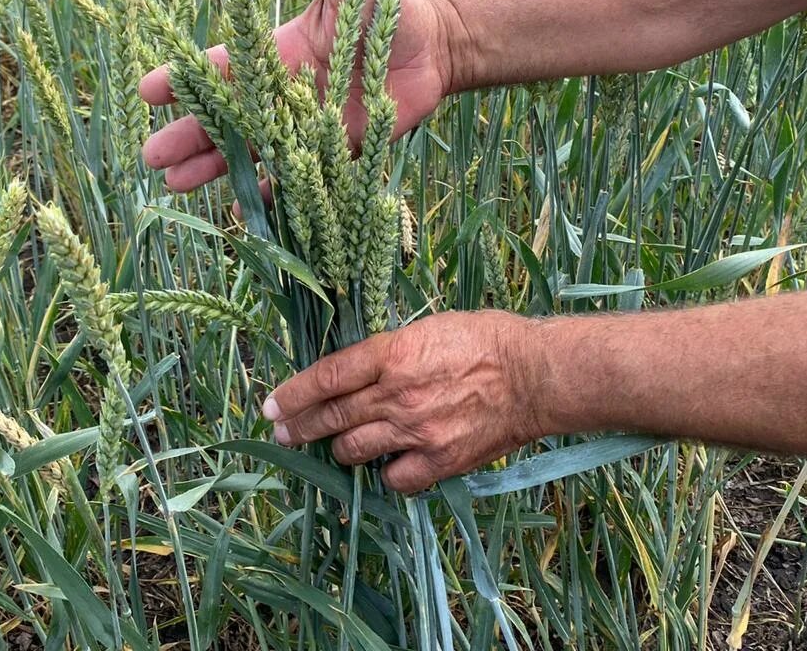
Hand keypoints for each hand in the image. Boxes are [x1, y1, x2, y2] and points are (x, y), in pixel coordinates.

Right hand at [138, 0, 460, 190]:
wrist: (437, 46)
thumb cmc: (390, 6)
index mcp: (279, 52)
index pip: (225, 67)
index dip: (187, 78)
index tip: (150, 92)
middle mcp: (285, 93)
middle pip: (228, 117)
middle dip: (190, 135)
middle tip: (152, 157)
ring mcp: (309, 127)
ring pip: (254, 150)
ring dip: (218, 167)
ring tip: (177, 185)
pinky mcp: (339, 152)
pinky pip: (303, 178)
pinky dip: (277, 193)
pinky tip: (245, 209)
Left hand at [261, 311, 543, 493]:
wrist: (535, 375)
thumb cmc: (487, 340)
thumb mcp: (428, 328)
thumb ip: (390, 352)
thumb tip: (361, 371)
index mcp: (392, 353)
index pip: (326, 377)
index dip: (293, 393)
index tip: (272, 405)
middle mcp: (396, 395)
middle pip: (332, 417)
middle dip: (300, 427)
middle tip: (282, 433)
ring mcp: (415, 431)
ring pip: (353, 450)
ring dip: (339, 448)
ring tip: (335, 446)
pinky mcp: (438, 462)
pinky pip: (393, 479)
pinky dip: (386, 473)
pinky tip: (389, 464)